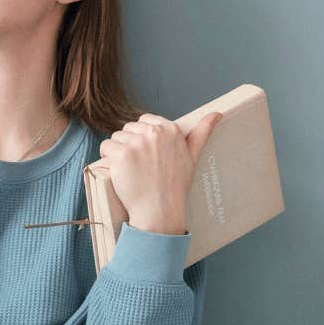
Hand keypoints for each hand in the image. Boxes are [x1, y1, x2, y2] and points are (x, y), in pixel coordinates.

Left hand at [97, 111, 222, 229]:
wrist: (160, 211)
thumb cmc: (175, 186)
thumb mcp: (192, 156)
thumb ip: (202, 132)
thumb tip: (217, 114)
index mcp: (170, 129)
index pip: (144, 121)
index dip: (143, 138)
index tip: (148, 156)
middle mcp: (153, 132)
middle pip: (128, 128)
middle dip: (130, 144)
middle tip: (141, 167)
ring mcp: (136, 143)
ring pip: (116, 138)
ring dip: (118, 152)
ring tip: (132, 171)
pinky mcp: (120, 154)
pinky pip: (106, 147)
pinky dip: (108, 159)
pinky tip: (120, 172)